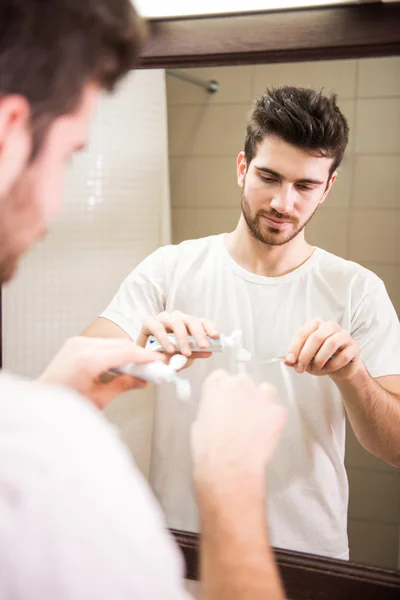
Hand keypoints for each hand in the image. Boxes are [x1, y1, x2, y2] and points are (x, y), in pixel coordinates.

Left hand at [38, 336, 163, 409]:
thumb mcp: (99, 399)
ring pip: (113, 342)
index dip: (145, 356)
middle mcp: (82, 347)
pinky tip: (121, 363)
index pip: (126, 352)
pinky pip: (102, 343)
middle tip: (152, 366)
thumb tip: (142, 381)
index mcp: (89, 361)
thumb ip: (123, 385)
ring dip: (127, 352)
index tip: (159, 361)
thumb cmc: (66, 405)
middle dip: (138, 354)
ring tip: (138, 367)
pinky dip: (114, 351)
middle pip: (121, 344)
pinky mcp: (74, 343)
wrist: (40, 400)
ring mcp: (77, 342)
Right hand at [137, 310, 219, 362]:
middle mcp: (176, 318)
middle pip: (190, 320)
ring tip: (186, 352)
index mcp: (187, 324)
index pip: (201, 321)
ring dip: (183, 338)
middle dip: (199, 333)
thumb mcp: (183, 357)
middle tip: (203, 346)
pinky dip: (165, 339)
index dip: (209, 327)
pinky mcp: (149, 323)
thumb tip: (208, 352)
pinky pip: (158, 328)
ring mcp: (162, 319)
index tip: (216, 336)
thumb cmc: (166, 355)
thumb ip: (195, 353)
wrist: (146, 360)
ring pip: (176, 321)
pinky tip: (170, 349)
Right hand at [192, 370, 285, 488]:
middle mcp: (240, 384)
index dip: (224, 389)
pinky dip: (273, 419)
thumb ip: (212, 406)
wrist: (230, 466)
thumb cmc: (211, 449)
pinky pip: (277, 410)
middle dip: (243, 395)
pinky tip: (264, 433)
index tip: (225, 398)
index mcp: (217, 385)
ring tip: (256, 422)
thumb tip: (218, 410)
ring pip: (265, 391)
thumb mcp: (200, 421)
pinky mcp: (277, 411)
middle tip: (240, 414)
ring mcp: (261, 396)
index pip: (222, 376)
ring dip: (261, 402)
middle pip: (244, 382)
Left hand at [284, 318, 359, 378]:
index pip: (303, 333)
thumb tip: (287, 361)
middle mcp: (330, 326)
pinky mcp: (354, 346)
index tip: (289, 360)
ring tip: (316, 369)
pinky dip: (333, 365)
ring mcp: (344, 335)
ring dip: (320, 359)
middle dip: (306, 355)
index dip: (294, 347)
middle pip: (316, 337)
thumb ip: (296, 359)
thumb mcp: (306, 359)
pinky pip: (344, 355)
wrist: (340, 368)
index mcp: (316, 325)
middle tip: (300, 369)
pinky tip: (329, 368)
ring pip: (331, 343)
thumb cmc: (321, 359)